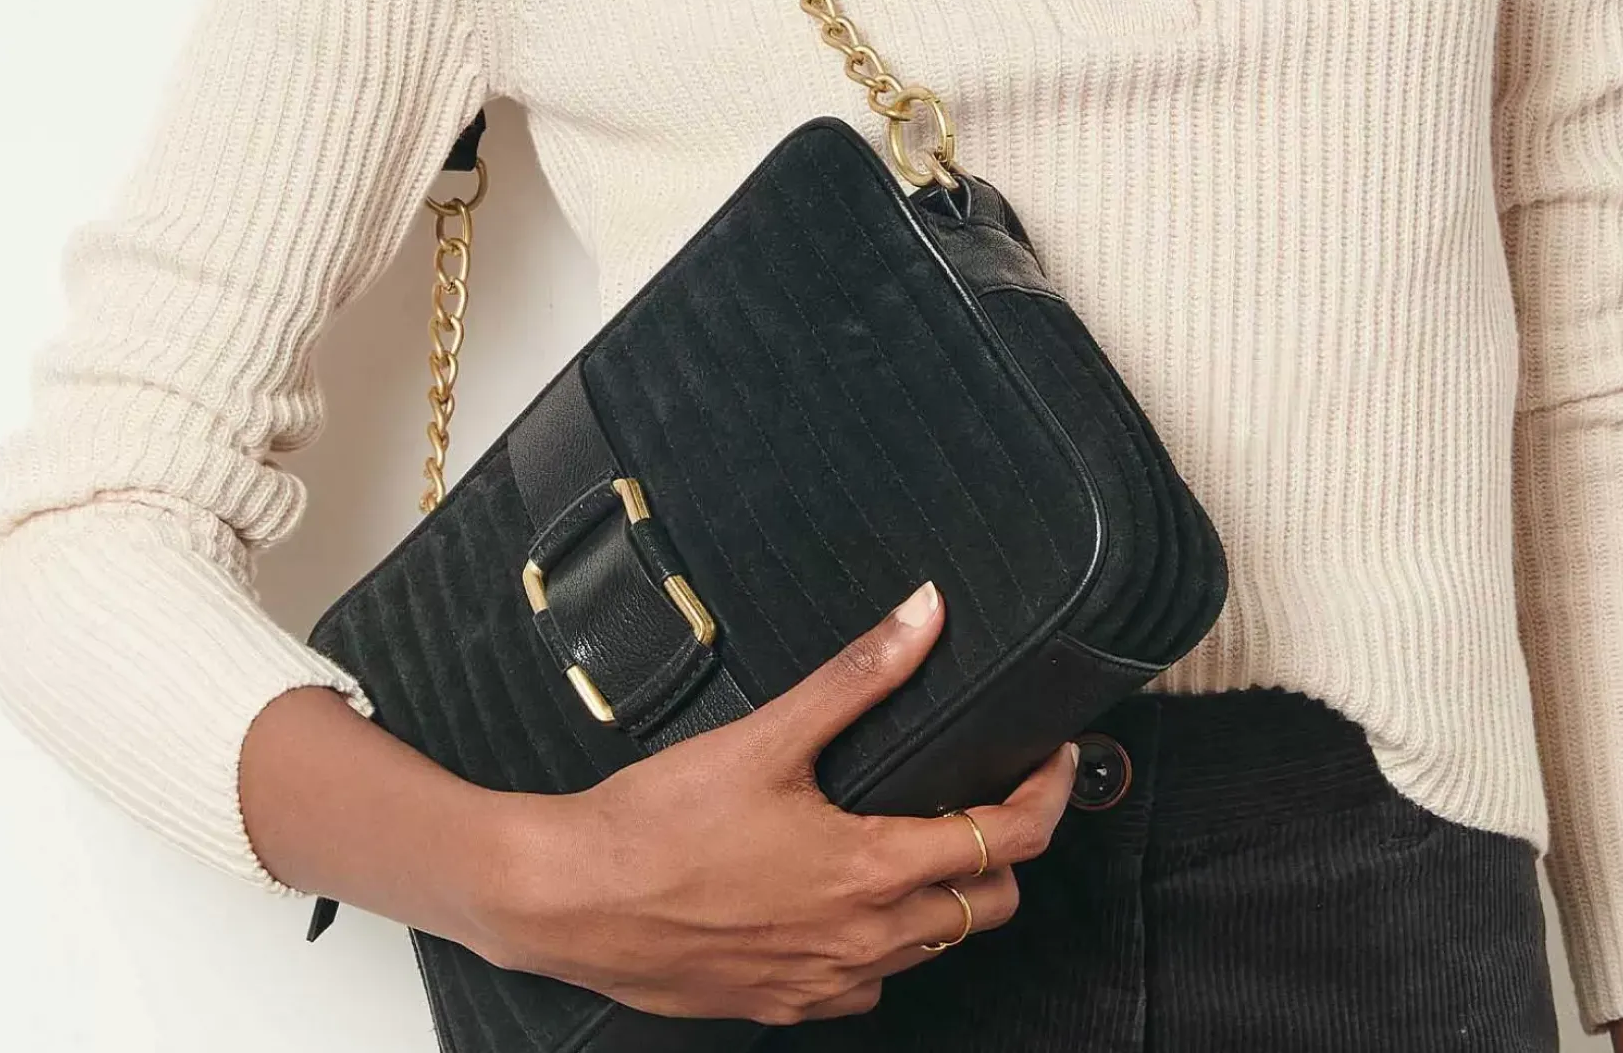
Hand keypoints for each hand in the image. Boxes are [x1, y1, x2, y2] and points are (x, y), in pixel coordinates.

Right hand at [463, 577, 1081, 1025]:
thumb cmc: (657, 822)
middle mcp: (861, 942)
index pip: (1005, 844)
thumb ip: (859, 676)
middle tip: (987, 796)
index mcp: (870, 873)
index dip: (1045, 797)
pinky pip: (864, 985)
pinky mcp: (779, 1006)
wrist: (569, 900)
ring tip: (918, 839)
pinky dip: (879, 944)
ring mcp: (821, 984)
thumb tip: (925, 617)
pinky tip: (844, 900)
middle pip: (985, 906)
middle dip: (1003, 850)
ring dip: (943, 899)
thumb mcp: (767, 734)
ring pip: (928, 950)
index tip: (1053, 762)